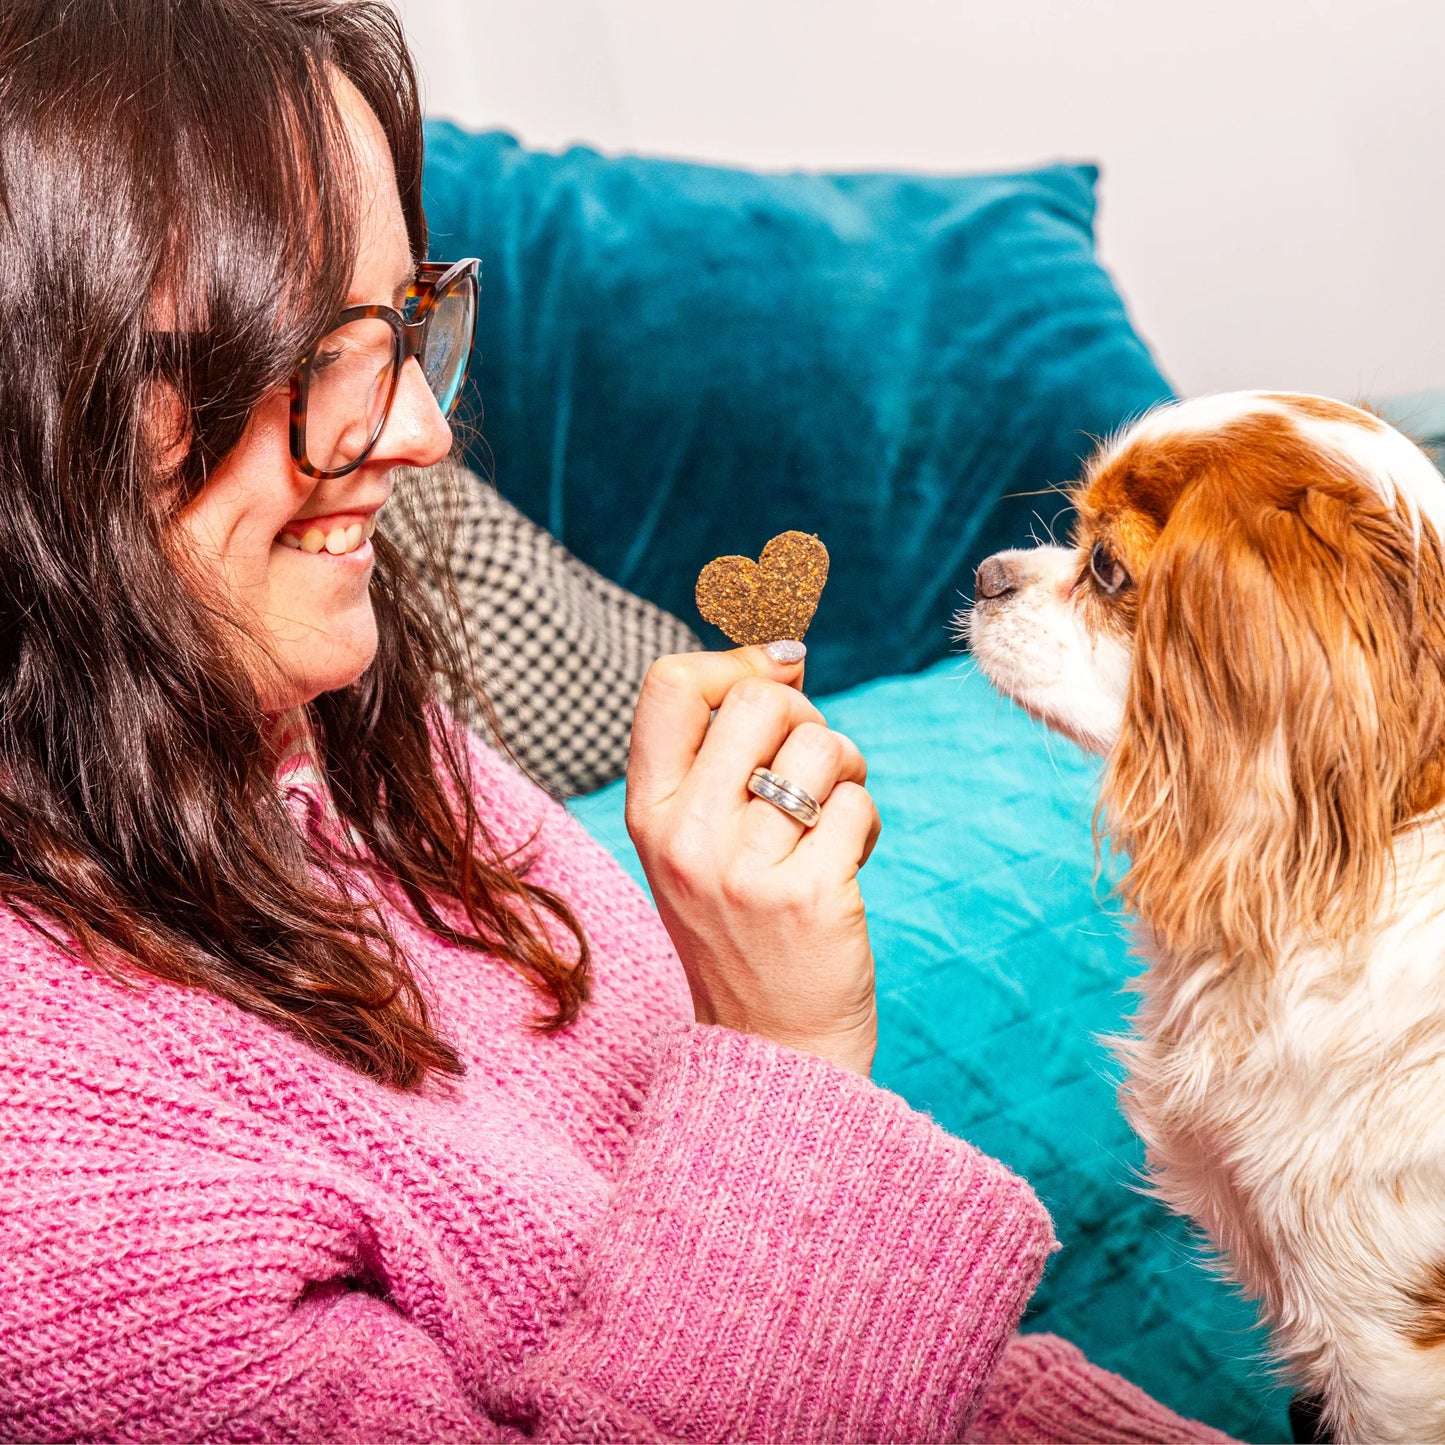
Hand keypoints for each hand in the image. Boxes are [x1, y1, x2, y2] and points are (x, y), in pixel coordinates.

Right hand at [626, 646, 880, 1074]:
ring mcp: (742, 870)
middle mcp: (684, 838)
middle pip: (759, 700)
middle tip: (813, 769)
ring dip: (846, 771)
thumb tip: (784, 656)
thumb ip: (717, 760)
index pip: (669, 686)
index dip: (733, 662)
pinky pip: (858, 804)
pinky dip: (868, 823)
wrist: (771, 1049)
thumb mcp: (694, 846)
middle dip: (805, 717)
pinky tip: (850, 861)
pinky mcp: (807, 896)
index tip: (777, 678)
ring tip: (832, 820)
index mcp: (647, 815)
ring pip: (822, 746)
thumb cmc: (742, 930)